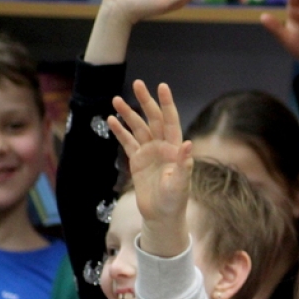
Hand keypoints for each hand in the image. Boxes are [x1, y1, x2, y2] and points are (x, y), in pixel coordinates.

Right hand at [108, 80, 192, 226]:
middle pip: (153, 119)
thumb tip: (188, 144)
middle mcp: (162, 147)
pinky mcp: (137, 161)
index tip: (162, 86)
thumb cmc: (175, 201)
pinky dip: (120, 131)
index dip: (167, 104)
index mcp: (174, 149)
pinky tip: (110, 120)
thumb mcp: (180, 184)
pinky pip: (128, 142)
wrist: (162, 215)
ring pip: (138, 128)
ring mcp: (149, 152)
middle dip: (146, 102)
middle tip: (137, 83)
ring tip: (116, 100)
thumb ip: (183, 164)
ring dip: (128, 114)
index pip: (171, 121)